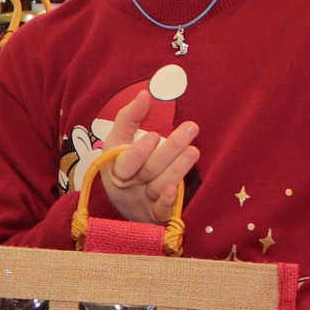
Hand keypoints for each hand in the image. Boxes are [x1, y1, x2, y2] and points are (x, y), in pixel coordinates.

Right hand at [96, 88, 198, 224]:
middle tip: (190, 128)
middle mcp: (128, 187)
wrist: (124, 202)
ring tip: (194, 150)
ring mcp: (142, 202)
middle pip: (149, 170)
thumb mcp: (118, 142)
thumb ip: (129, 118)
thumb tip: (145, 94)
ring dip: (177, 169)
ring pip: (159, 186)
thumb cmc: (122, 165)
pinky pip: (160, 212)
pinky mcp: (154, 215)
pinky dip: (166, 201)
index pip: (125, 163)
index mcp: (116, 169)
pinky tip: (177, 189)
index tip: (153, 135)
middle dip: (170, 150)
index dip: (138, 152)